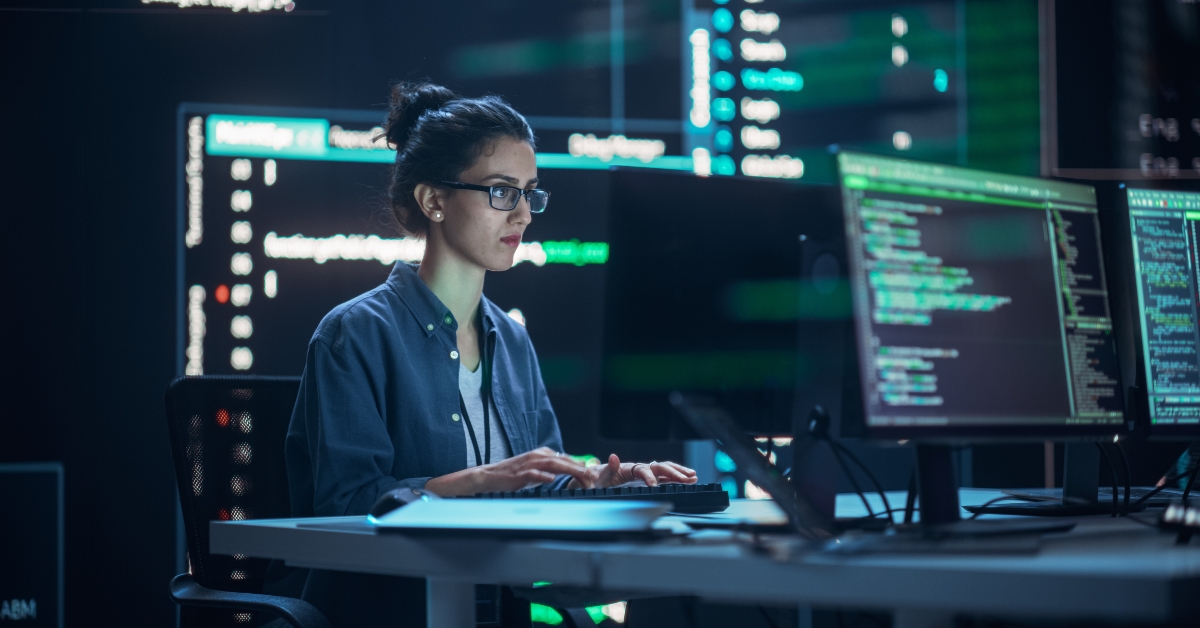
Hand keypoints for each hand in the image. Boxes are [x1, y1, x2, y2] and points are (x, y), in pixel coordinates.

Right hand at [425, 447, 590, 496]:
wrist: (489, 476)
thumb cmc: (513, 475)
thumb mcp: (535, 470)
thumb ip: (551, 469)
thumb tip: (570, 472)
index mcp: (541, 453)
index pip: (565, 458)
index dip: (580, 466)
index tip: (593, 475)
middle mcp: (536, 455)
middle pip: (562, 459)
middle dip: (579, 468)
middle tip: (592, 477)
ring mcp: (528, 464)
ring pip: (552, 464)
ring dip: (568, 470)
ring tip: (581, 476)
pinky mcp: (518, 474)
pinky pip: (533, 474)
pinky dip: (543, 476)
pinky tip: (551, 480)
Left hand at [568, 454, 696, 488]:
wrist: (592, 481)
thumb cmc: (594, 481)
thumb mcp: (596, 477)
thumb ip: (605, 469)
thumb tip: (612, 456)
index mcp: (626, 468)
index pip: (641, 470)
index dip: (649, 477)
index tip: (655, 486)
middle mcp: (636, 468)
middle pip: (658, 467)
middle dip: (673, 472)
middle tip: (686, 478)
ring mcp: (642, 473)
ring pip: (664, 470)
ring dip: (678, 473)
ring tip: (693, 477)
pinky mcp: (645, 479)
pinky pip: (663, 477)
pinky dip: (675, 478)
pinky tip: (687, 479)